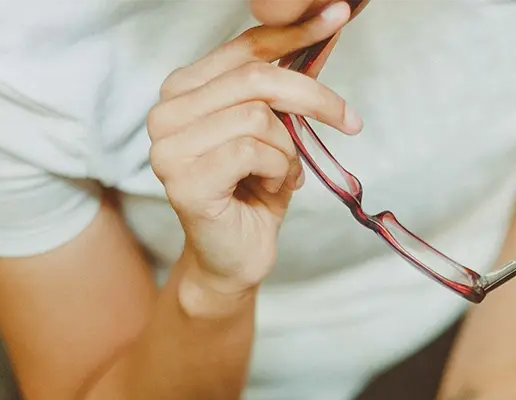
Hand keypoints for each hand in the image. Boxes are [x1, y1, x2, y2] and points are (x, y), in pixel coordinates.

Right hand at [147, 2, 360, 299]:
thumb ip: (285, 90)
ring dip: (289, 150)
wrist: (234, 260)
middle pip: (254, 79)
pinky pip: (252, 152)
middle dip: (312, 98)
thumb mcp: (274, 134)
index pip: (243, 48)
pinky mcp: (184, 181)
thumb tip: (324, 34)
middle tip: (349, 120)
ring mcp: (169, 148)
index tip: (337, 16)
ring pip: (257, 118)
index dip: (293, 32)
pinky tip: (273, 187)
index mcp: (183, 91)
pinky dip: (278, 169)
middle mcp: (166, 114)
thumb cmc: (253, 195)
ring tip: (286, 173)